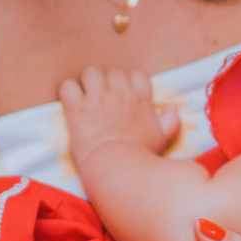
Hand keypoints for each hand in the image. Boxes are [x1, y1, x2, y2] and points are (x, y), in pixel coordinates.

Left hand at [58, 66, 180, 171]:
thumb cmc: (142, 156)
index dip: (130, 83)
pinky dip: (68, 92)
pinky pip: (68, 86)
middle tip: (104, 101)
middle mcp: (119, 93)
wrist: (118, 168)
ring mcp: (97, 98)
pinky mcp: (77, 109)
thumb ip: (171, 121)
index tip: (126, 96)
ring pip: (90, 72)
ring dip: (88, 83)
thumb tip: (172, 106)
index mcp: (140, 98)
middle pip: (113, 72)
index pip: (137, 75)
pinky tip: (71, 104)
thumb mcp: (163, 138)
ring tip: (86, 99)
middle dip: (109, 83)